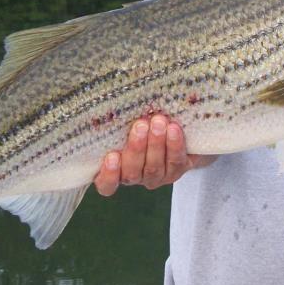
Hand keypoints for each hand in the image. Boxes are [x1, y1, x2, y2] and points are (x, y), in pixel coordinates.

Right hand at [93, 115, 215, 195]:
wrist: (174, 128)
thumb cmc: (140, 123)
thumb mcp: (125, 123)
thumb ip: (118, 122)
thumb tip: (116, 100)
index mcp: (116, 170)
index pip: (106, 184)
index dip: (108, 175)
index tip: (111, 156)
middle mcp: (135, 177)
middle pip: (132, 172)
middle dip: (136, 148)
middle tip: (140, 126)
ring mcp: (156, 177)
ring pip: (154, 167)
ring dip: (156, 144)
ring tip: (158, 122)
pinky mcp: (177, 170)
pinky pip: (175, 161)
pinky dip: (174, 144)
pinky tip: (173, 129)